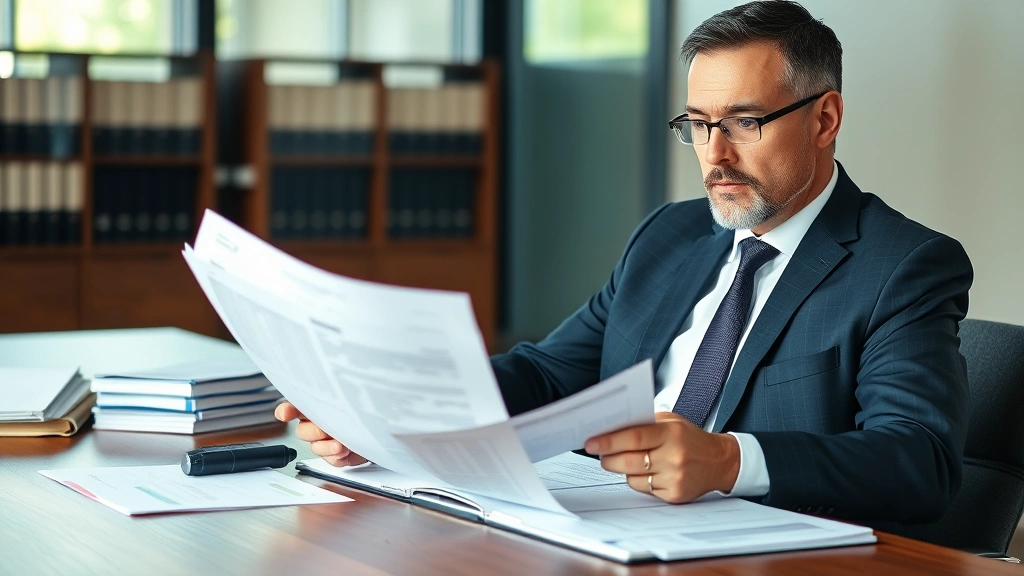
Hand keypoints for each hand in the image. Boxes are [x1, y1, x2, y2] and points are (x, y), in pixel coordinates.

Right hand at [274, 402, 366, 466]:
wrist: (381, 431)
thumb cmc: (364, 411)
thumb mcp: (351, 401)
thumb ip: (337, 398)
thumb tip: (326, 393)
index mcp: (316, 407)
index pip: (294, 407)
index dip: (286, 410)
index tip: (285, 413)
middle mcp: (317, 424)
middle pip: (303, 431)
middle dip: (316, 431)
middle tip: (328, 430)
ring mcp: (325, 442)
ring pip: (316, 448)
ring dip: (328, 447)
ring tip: (341, 445)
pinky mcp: (335, 456)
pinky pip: (330, 460)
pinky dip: (339, 457)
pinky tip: (347, 451)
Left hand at [584, 412, 739, 503]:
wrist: (719, 461)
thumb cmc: (690, 438)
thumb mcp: (671, 421)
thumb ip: (643, 422)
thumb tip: (610, 427)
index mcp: (671, 433)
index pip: (632, 437)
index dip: (608, 441)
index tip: (591, 443)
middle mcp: (674, 456)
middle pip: (628, 461)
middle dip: (608, 458)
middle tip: (600, 453)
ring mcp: (674, 478)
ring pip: (633, 478)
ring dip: (623, 470)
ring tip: (627, 460)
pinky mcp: (675, 495)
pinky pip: (644, 490)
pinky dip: (639, 481)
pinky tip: (647, 471)